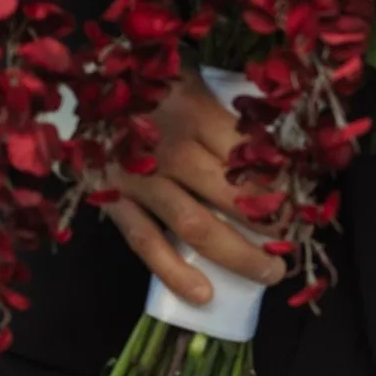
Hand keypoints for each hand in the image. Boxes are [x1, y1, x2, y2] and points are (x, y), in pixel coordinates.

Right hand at [102, 71, 286, 306]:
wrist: (72, 85)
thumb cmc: (143, 83)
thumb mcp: (190, 80)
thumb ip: (227, 109)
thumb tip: (280, 145)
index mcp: (195, 110)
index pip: (251, 156)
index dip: (282, 185)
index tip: (303, 203)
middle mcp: (170, 147)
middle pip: (233, 194)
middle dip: (272, 224)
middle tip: (294, 242)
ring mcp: (140, 178)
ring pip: (197, 226)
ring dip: (239, 255)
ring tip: (271, 273)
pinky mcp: (113, 201)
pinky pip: (145, 243)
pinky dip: (174, 272)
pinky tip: (203, 295)